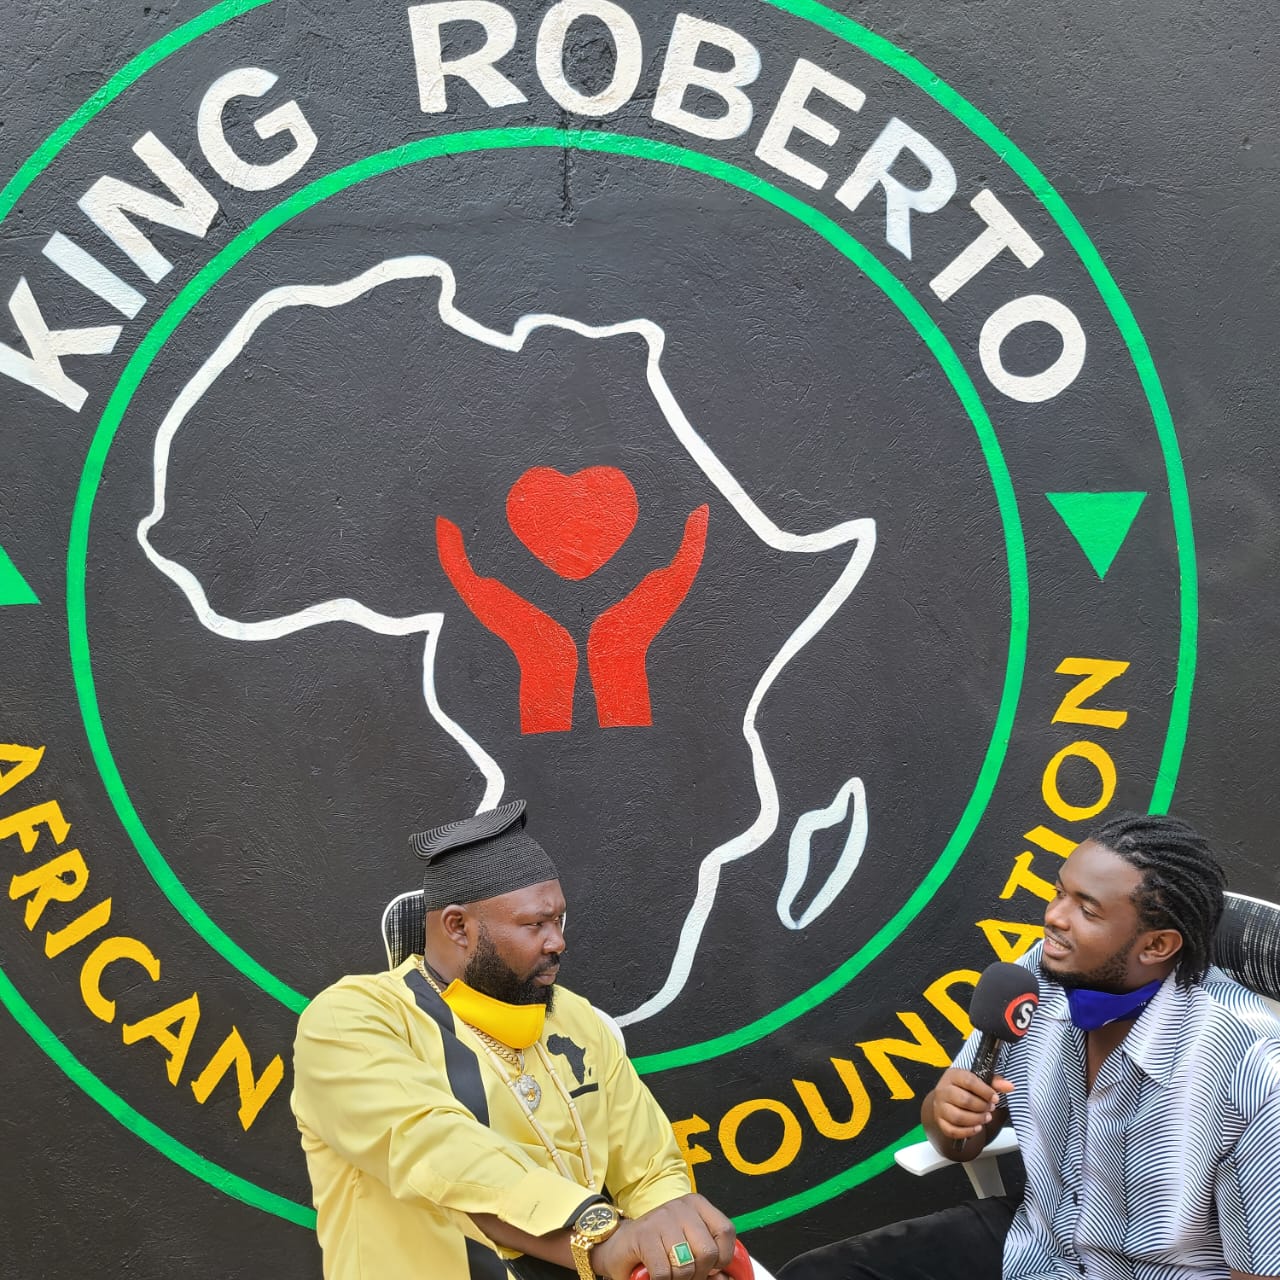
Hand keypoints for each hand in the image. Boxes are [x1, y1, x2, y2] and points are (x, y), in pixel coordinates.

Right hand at [591, 1194, 735, 1279]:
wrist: (619, 1245)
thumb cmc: (658, 1248)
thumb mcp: (689, 1247)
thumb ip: (710, 1260)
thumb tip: (724, 1279)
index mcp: (697, 1205)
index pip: (725, 1231)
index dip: (722, 1257)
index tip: (711, 1267)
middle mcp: (680, 1207)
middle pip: (707, 1252)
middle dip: (698, 1273)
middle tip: (685, 1274)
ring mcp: (661, 1218)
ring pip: (686, 1265)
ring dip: (678, 1279)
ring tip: (669, 1273)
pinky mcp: (644, 1235)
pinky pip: (663, 1272)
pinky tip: (655, 1274)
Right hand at [931, 1068, 1013, 1141]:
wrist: (946, 1098)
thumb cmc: (964, 1088)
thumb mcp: (978, 1080)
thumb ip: (994, 1083)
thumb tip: (1010, 1086)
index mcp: (953, 1076)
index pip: (969, 1082)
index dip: (985, 1091)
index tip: (996, 1098)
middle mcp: (943, 1090)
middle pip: (964, 1101)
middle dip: (982, 1107)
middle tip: (991, 1108)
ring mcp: (940, 1107)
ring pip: (958, 1117)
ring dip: (976, 1120)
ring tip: (986, 1118)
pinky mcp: (940, 1122)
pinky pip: (953, 1131)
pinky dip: (967, 1132)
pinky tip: (977, 1127)